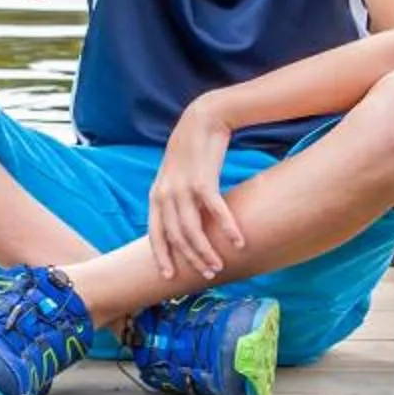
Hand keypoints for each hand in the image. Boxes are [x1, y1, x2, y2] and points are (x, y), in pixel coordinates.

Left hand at [148, 101, 246, 283]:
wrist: (203, 118)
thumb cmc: (192, 149)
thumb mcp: (175, 174)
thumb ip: (175, 197)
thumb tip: (183, 222)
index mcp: (157, 194)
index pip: (155, 233)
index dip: (161, 256)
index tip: (169, 276)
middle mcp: (166, 193)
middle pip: (176, 237)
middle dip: (191, 259)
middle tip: (207, 274)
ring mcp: (183, 187)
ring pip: (193, 230)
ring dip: (207, 251)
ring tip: (220, 265)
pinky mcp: (203, 180)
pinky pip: (215, 211)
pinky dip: (227, 228)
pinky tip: (238, 241)